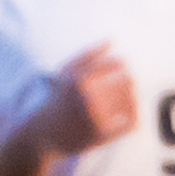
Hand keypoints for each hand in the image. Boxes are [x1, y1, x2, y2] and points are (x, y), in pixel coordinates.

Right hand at [26, 43, 137, 157]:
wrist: (41, 136)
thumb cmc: (56, 100)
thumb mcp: (64, 73)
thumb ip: (88, 54)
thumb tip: (112, 39)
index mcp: (81, 80)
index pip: (119, 65)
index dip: (121, 68)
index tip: (114, 75)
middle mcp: (88, 98)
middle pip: (128, 81)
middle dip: (128, 84)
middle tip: (122, 89)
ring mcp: (95, 117)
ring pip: (132, 101)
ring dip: (132, 100)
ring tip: (122, 104)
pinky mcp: (101, 135)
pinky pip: (131, 122)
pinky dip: (133, 118)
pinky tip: (123, 118)